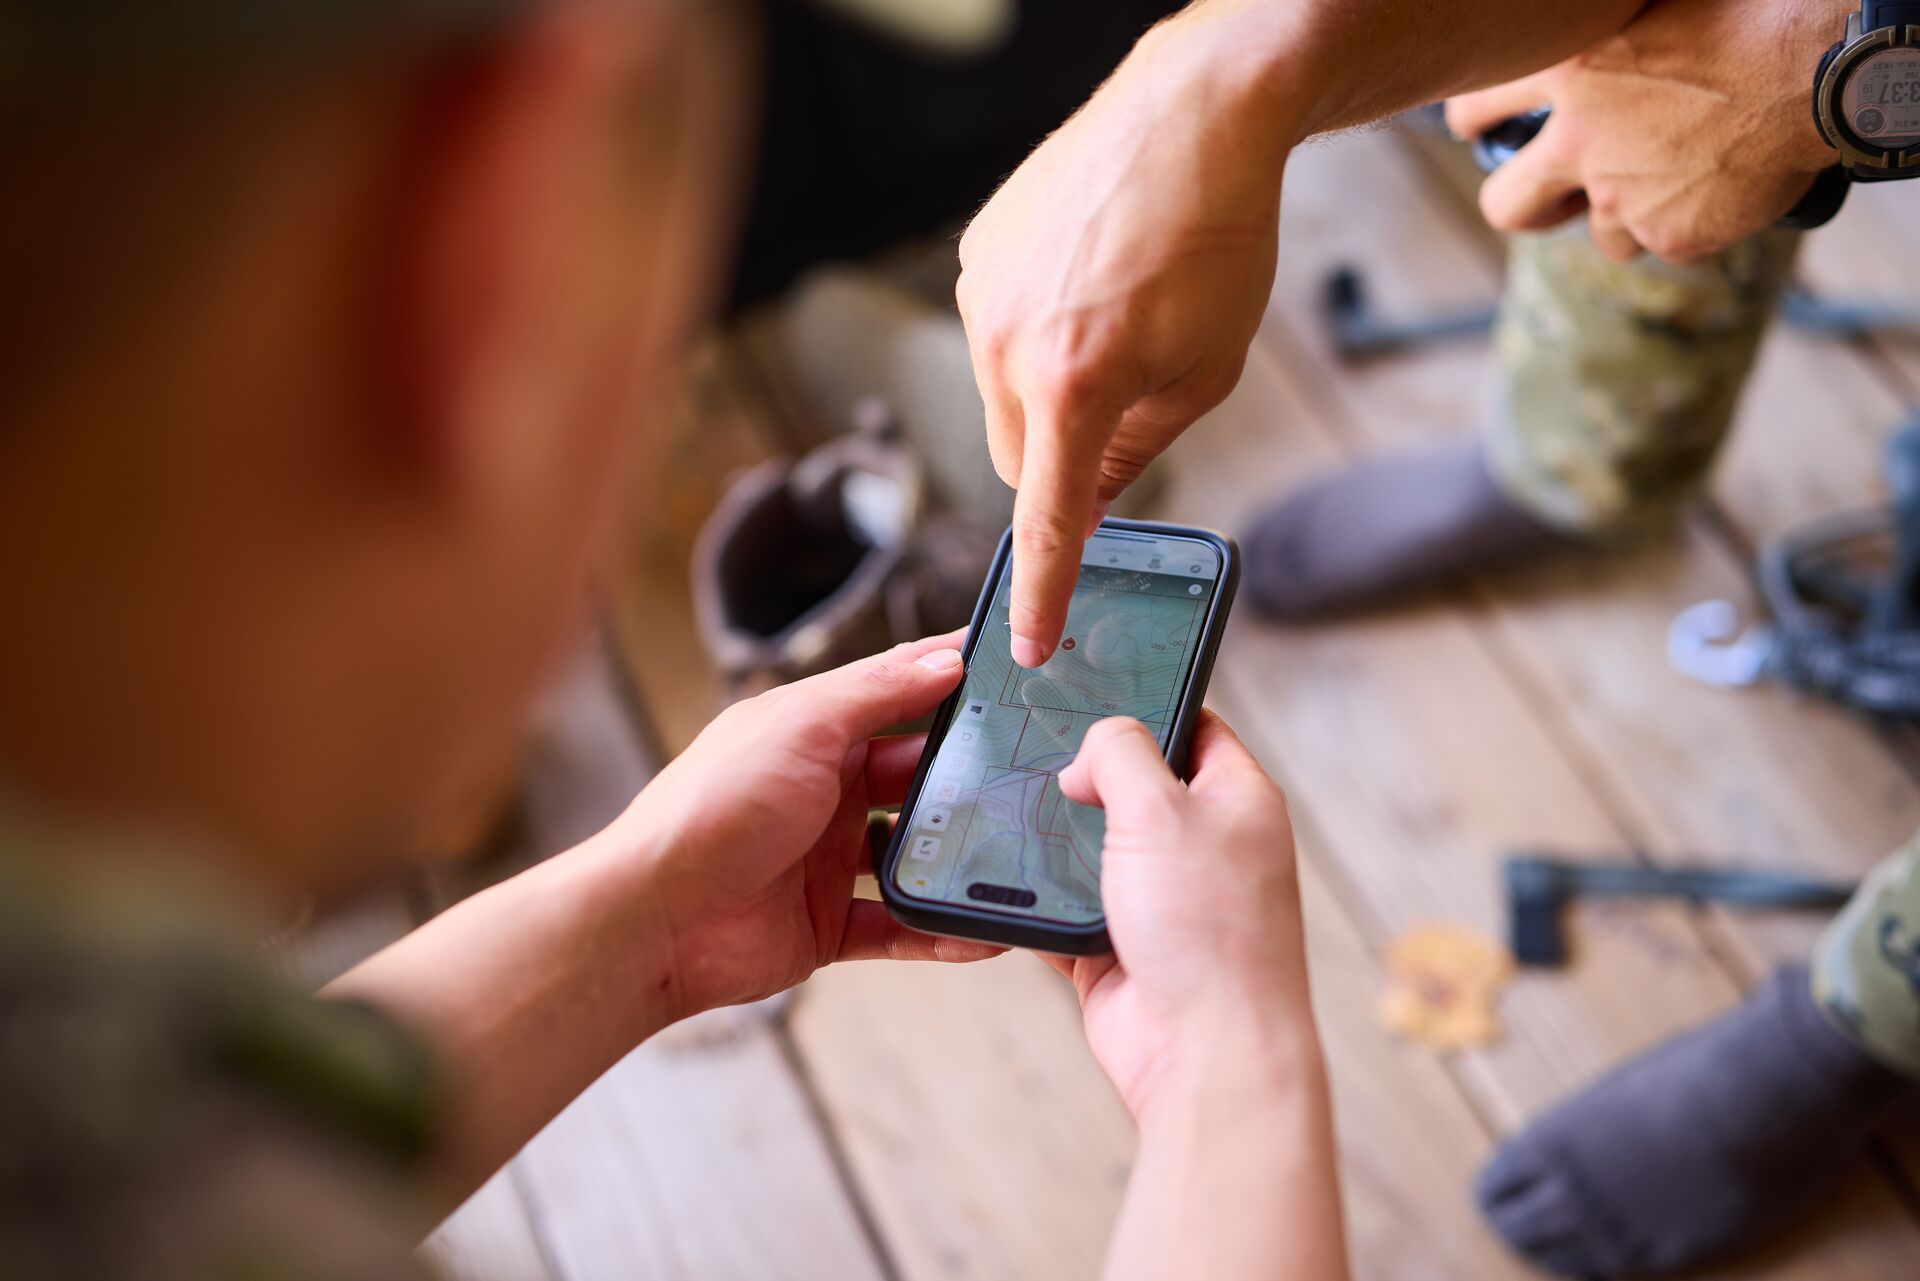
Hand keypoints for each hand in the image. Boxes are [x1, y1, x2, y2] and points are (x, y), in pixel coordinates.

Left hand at [611, 635, 1001, 1020]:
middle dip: (968, 776)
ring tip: (1020, 854)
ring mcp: (826, 859)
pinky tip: (985, 933)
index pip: (896, 694)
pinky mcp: (827, 923)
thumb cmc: (713, 806)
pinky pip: (899, 926)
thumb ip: (876, 692)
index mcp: (811, 731)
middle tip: (1036, 773)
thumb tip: (944, 660)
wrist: (654, 918)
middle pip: (915, 777)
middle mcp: (822, 791)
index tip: (1013, 672)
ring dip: (960, 856)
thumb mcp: (801, 725)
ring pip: (914, 853)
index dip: (950, 681)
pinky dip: (940, 931)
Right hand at [957, 9, 1297, 667]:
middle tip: (1120, 418)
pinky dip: (1034, 334)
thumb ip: (1140, 447)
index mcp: (1075, 387)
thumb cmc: (1218, 239)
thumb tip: (1092, 493)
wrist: (1193, 114)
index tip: (1030, 644)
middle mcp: (1008, 346)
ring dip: (1048, 393)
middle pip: (1016, 460)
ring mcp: (982, 296)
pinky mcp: (978, 255)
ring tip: (1114, 323)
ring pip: (1001, 395)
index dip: (1042, 592)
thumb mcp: (1206, 369)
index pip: (1047, 520)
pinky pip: (995, 330)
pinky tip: (1089, 285)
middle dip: (1060, 465)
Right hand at [1045, 712, 1316, 1117]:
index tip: (1090, 693)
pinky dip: (1035, 901)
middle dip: (1084, 777)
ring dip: (1054, 840)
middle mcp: (1205, 847)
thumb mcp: (1160, 809)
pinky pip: (1065, 909)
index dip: (1146, 706)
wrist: (1203, 1054)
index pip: (1193, 726)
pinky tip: (1003, 881)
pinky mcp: (1120, 947)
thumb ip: (1121, 755)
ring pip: (1093, 848)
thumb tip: (1088, 756)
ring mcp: (1163, 900)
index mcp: (1237, 801)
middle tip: (1035, 755)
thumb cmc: (1210, 935)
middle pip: (1133, 787)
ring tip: (1008, 812)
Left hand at [1446, 0, 1845, 262]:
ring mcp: (1621, 195)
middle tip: (1552, 192)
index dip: (1475, 121)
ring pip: (1603, 233)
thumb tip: (1580, 49)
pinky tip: (1719, 186)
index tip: (1486, 126)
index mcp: (1568, 68)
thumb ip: (1600, 46)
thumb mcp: (1651, 13)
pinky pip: (1667, 242)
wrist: (1818, 66)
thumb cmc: (1745, 20)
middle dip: (1525, 203)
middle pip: (1506, 206)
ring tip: (1678, 172)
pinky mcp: (1670, 234)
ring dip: (1629, 212)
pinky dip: (1688, 223)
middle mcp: (1579, 141)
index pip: (1474, 108)